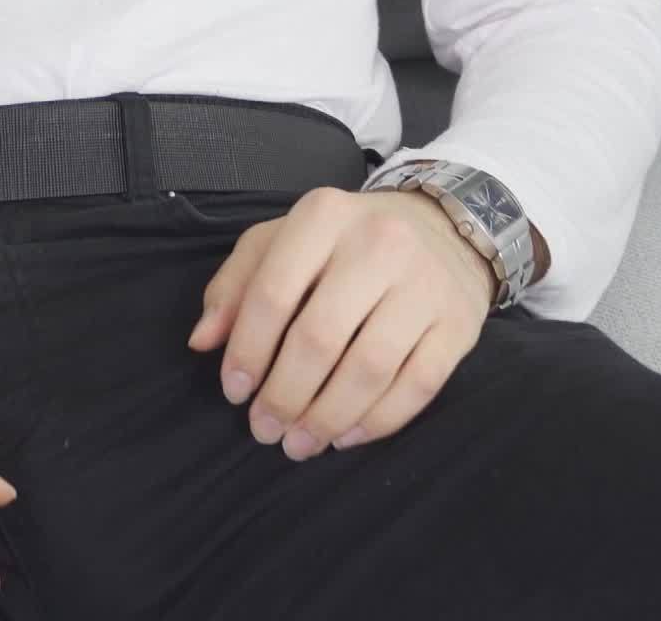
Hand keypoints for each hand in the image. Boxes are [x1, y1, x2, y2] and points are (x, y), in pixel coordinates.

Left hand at [185, 187, 491, 462]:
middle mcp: (379, 244)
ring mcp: (425, 285)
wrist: (444, 227)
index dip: (247, 351)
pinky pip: (417, 386)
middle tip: (265, 430)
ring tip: (300, 444)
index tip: (235, 391)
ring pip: (369, 369)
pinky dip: (378, 421)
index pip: (273, 293)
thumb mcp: (283, 241)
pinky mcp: (458, 325)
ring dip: (327, 417)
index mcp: (324, 217)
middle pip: (319, 338)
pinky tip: (347, 436)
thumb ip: (236, 284)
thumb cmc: (346, 242)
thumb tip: (202, 341)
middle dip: (284, 396)